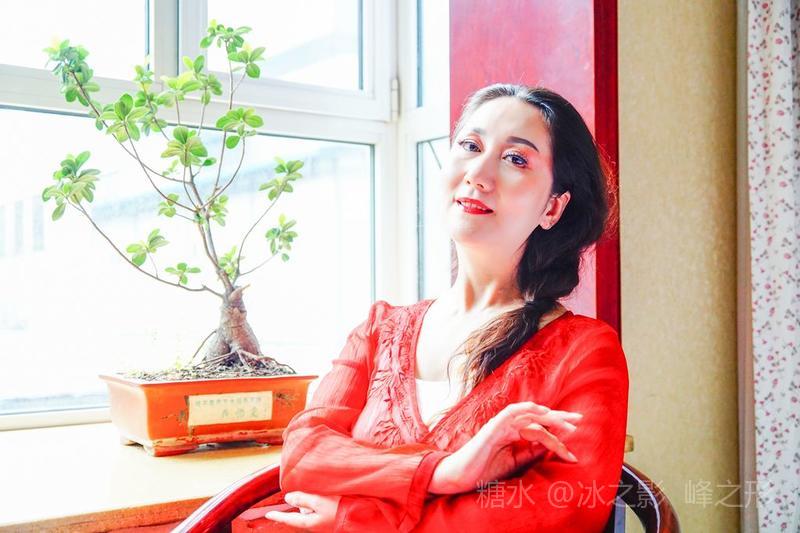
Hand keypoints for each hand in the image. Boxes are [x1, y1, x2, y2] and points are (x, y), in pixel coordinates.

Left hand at [264, 491, 340, 531]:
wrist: (360, 515)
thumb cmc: (340, 508)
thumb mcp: (318, 501)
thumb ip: (302, 498)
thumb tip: (288, 498)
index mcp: (309, 521)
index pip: (289, 519)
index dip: (278, 516)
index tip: (268, 514)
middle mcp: (314, 523)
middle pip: (300, 511)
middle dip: (301, 501)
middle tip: (309, 491)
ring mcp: (322, 521)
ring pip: (310, 508)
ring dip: (312, 500)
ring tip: (323, 492)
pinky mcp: (329, 517)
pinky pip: (319, 507)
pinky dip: (319, 501)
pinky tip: (328, 495)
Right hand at [429, 401, 581, 493]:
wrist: (461, 477)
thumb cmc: (484, 469)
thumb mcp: (514, 462)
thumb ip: (530, 452)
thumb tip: (551, 445)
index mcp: (512, 433)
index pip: (540, 429)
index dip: (558, 436)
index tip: (574, 449)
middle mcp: (508, 425)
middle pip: (538, 417)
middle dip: (559, 417)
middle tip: (580, 419)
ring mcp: (500, 424)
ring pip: (530, 415)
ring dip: (550, 417)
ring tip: (568, 423)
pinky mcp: (494, 426)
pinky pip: (513, 412)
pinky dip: (528, 410)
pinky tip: (543, 412)